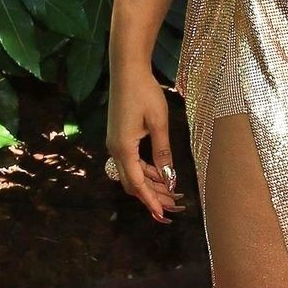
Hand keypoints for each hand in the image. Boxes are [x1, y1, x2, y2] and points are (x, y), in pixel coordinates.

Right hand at [105, 66, 182, 223]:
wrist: (127, 71)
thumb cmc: (144, 93)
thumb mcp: (159, 123)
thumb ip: (163, 152)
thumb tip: (169, 177)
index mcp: (124, 149)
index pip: (138, 184)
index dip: (151, 201)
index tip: (163, 216)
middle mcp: (115, 150)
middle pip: (132, 183)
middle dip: (151, 197)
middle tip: (172, 207)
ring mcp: (115, 144)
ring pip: (131, 174)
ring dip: (149, 185)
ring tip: (170, 193)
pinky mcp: (118, 137)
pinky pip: (131, 162)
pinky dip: (145, 171)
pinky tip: (159, 173)